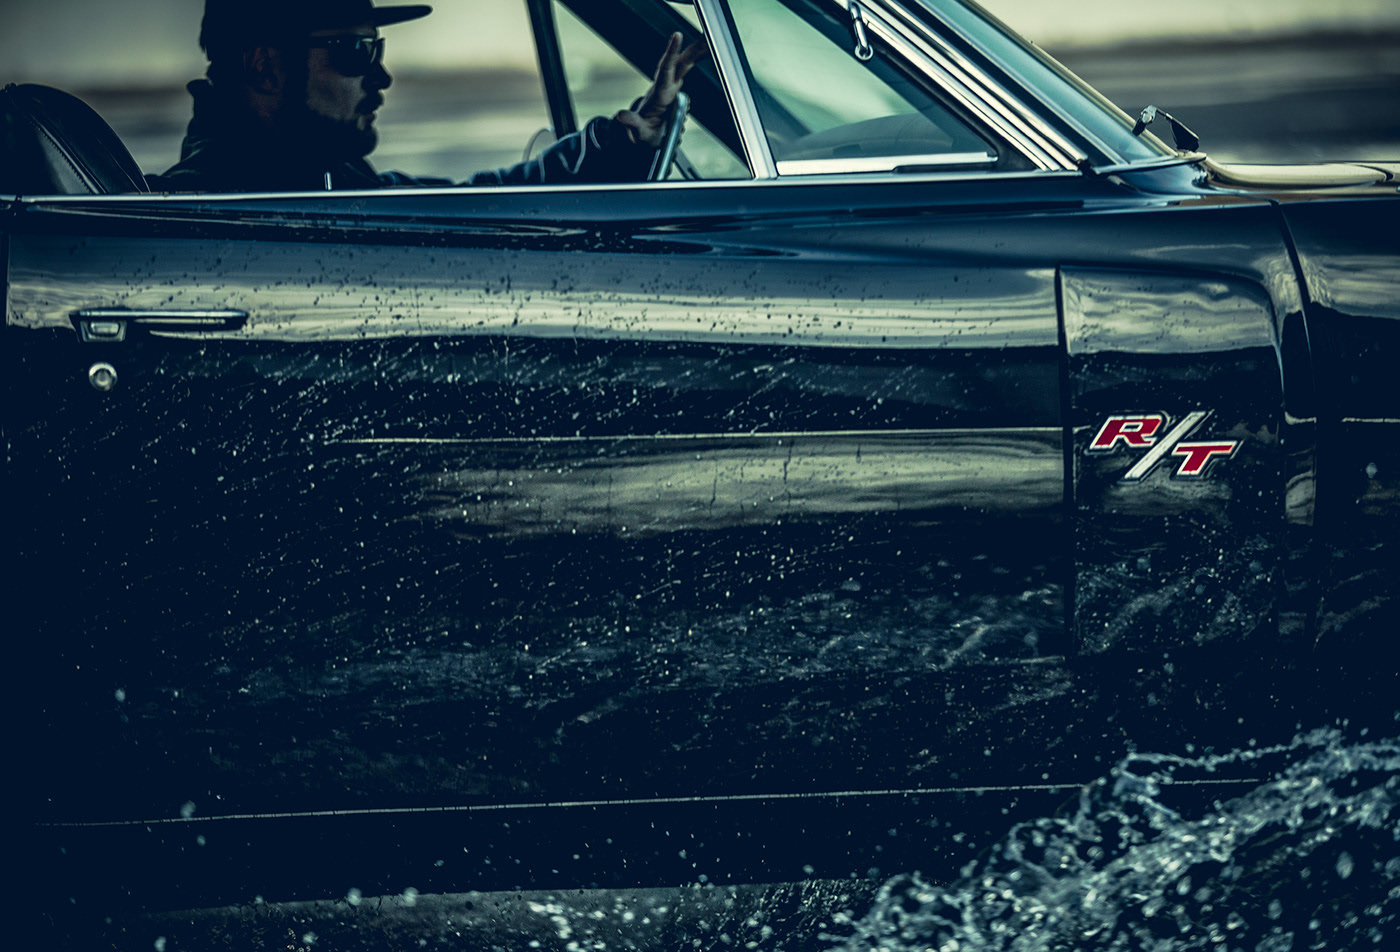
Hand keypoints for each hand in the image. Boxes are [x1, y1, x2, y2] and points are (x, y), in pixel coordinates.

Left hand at [614, 32, 705, 147]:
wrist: (645, 131)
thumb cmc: (642, 132)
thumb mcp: (637, 131)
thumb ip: (631, 123)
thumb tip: (620, 116)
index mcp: (658, 94)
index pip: (665, 70)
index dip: (672, 54)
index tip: (677, 35)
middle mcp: (666, 85)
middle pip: (681, 63)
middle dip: (694, 49)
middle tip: (707, 35)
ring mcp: (673, 85)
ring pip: (687, 64)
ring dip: (700, 50)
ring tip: (713, 39)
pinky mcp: (678, 87)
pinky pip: (689, 69)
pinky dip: (700, 57)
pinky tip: (710, 49)